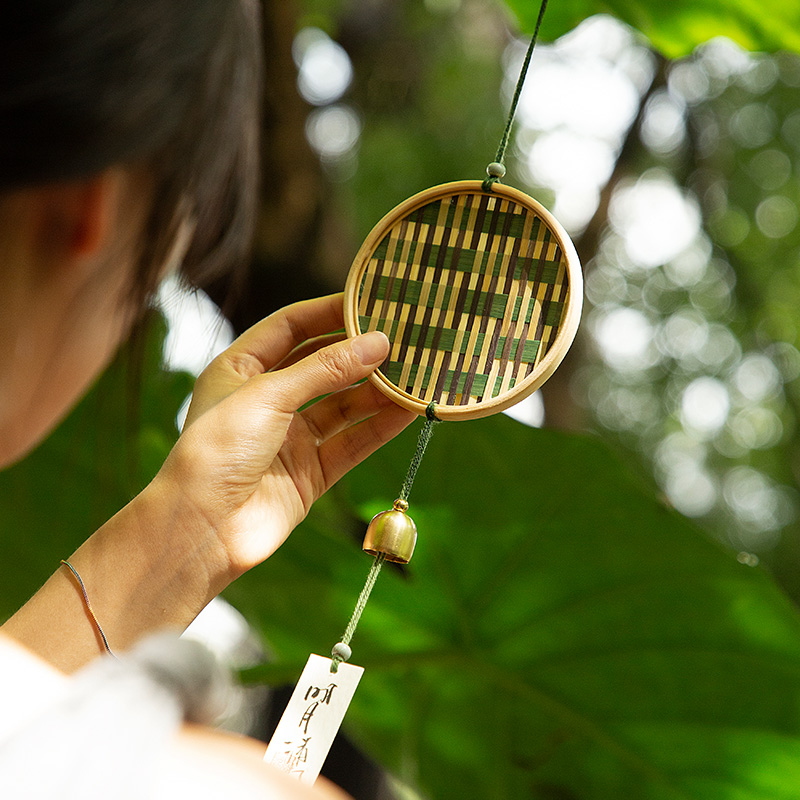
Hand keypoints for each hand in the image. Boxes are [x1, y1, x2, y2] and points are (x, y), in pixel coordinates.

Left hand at [157, 293, 413, 586]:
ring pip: (343, 406)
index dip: (329, 312)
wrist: (202, 529)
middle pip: (322, 366)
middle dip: (360, 354)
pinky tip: (408, 411)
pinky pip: (351, 443)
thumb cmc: (218, 449)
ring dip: (377, 392)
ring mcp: (289, 438)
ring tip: (416, 373)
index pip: (291, 326)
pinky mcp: (310, 474)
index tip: (371, 301)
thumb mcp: (271, 394)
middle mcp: (266, 401)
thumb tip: (379, 342)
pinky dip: (379, 427)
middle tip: (403, 338)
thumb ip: (327, 368)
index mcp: (241, 369)